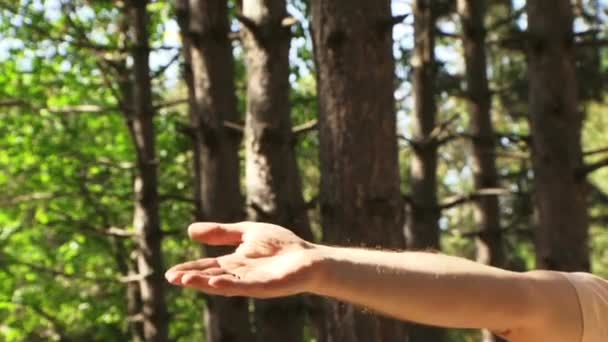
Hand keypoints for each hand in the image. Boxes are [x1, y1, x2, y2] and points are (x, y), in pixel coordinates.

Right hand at [165, 222, 321, 297]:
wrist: (310, 258)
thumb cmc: (282, 246)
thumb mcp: (247, 233)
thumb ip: (222, 233)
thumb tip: (190, 230)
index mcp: (234, 263)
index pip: (206, 267)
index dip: (189, 270)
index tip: (170, 273)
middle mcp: (239, 275)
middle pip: (210, 276)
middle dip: (191, 278)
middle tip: (172, 278)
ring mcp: (251, 282)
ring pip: (223, 284)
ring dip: (204, 283)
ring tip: (186, 281)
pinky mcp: (265, 286)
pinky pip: (243, 286)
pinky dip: (228, 285)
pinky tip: (214, 283)